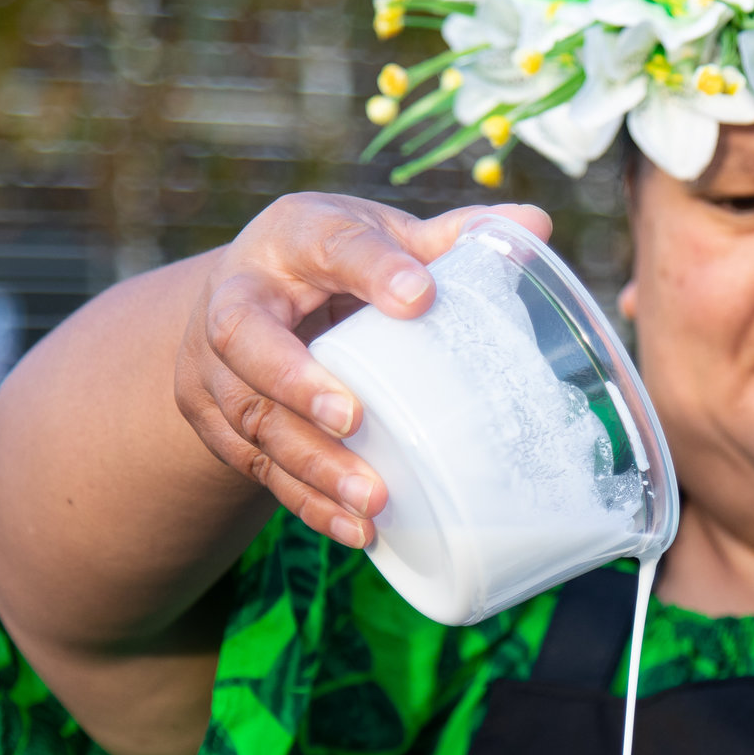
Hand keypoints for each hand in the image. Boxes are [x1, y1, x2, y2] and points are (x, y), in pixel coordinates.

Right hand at [174, 193, 552, 545]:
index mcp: (292, 238)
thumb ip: (450, 238)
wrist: (241, 304)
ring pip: (252, 419)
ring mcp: (219, 368)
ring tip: (372, 498)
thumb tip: (533, 225)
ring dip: (311, 463)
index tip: (420, 295)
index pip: (327, 244)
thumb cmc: (329, 265)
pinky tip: (356, 529)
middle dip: (295, 381)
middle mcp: (240, 299)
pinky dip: (308, 503)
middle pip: (244, 339)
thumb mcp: (380, 237)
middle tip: (355, 418)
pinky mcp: (223, 426)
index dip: (370, 268)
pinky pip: (259, 469)